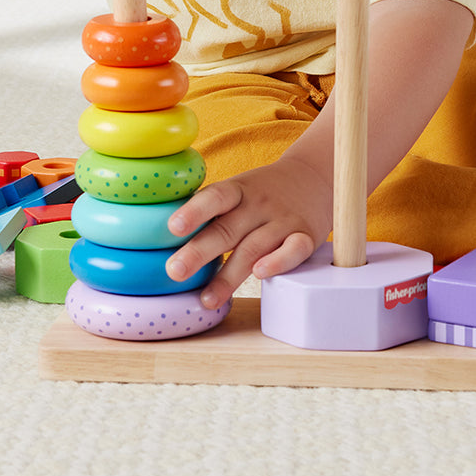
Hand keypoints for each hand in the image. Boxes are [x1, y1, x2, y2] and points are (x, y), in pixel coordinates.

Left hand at [164, 155, 334, 309]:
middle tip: (174, 271)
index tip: (172, 228)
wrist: (315, 177)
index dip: (194, 211)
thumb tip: (159, 238)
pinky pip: (294, 250)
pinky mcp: (306, 236)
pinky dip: (279, 261)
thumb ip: (210, 210)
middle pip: (228, 228)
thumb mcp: (239, 189)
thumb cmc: (263, 192)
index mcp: (239, 190)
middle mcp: (260, 204)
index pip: (216, 196)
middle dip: (200, 252)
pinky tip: (261, 274)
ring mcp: (283, 220)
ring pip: (255, 247)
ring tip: (206, 299)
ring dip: (229, 275)